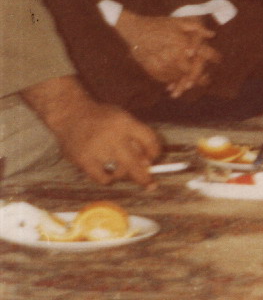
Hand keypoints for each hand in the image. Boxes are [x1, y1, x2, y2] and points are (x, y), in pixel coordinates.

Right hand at [20, 75, 160, 185]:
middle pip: (136, 163)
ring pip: (120, 172)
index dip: (155, 153)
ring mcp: (97, 148)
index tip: (152, 160)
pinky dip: (107, 179)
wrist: (70, 113)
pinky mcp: (83, 159)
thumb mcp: (123, 119)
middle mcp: (112, 135)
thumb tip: (147, 165)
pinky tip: (105, 172)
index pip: (149, 141)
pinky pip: (103, 178)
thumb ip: (137, 137)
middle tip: (150, 185)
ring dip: (123, 174)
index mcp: (125, 122)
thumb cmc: (101, 119)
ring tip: (117, 168)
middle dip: (145, 177)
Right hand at [115, 10, 219, 95]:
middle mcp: (174, 55)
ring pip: (179, 77)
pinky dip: (171, 82)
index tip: (219, 60)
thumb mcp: (179, 21)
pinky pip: (165, 79)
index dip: (214, 57)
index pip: (203, 55)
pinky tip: (175, 84)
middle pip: (192, 71)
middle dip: (200, 77)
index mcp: (183, 43)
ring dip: (186, 82)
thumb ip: (197, 28)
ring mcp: (163, 63)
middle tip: (206, 80)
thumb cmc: (158, 24)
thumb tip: (213, 35)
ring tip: (192, 84)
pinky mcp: (152, 69)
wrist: (134, 29)